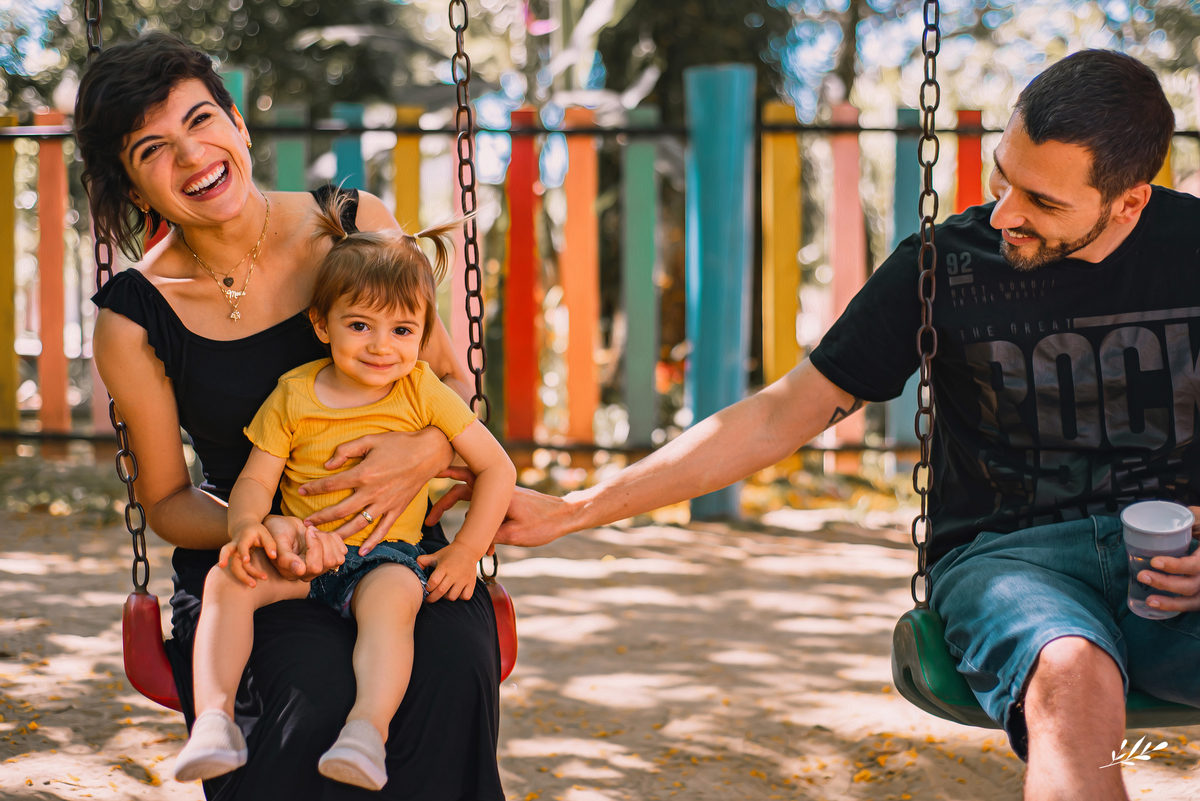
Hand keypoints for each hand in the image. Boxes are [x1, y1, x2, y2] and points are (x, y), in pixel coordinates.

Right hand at [220, 523, 277, 586]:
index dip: (243, 552)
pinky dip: (243, 576)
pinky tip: (252, 582)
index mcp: (244, 537)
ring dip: (242, 575)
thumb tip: (273, 556)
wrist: (243, 526)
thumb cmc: (256, 531)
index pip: (242, 545)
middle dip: (224, 558)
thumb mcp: (265, 533)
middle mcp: (235, 545)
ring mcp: (233, 552)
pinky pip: (236, 568)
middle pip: (227, 551)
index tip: (246, 560)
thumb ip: (270, 544)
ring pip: (233, 565)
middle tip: (222, 566)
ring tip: (253, 585)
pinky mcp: (234, 559)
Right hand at [264, 515, 346, 580]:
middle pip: (329, 562)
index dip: (315, 547)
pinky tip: (321, 534)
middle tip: (309, 530)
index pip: (315, 567)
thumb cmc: (275, 532)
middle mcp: (308, 573)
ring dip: (328, 539)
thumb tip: (299, 570)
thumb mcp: (276, 541)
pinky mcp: (329, 557)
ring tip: (314, 532)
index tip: (307, 531)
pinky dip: (334, 538)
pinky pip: (342, 551)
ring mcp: (320, 567)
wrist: (282, 526)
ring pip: (338, 558)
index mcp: (293, 572)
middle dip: (322, 540)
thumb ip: (285, 557)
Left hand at [299, 428, 453, 548]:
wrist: (428, 452)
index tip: (301, 490)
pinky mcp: (397, 509)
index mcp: (364, 474)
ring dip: (340, 533)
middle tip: (306, 525)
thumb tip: (327, 465)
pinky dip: (372, 542)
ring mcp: (385, 503)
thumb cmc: (399, 443)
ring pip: (358, 524)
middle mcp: (372, 492)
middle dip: (320, 518)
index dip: (313, 488)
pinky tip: (361, 552)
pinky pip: (383, 529)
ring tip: (325, 539)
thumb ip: (346, 450)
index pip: (331, 485)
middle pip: (340, 510)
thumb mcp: (370, 440)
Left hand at [416, 542, 480, 601]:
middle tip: (429, 599)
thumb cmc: (450, 554)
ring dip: (446, 597)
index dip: (427, 588)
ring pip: (452, 596)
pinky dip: (460, 597)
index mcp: (444, 567)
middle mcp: (454, 574)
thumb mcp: (436, 555)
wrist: (468, 549)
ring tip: (443, 593)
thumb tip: (414, 566)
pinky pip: (465, 596)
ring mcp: (463, 579)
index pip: (433, 582)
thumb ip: (423, 561)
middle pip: (441, 591)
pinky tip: (456, 592)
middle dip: (432, 598)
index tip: (425, 590)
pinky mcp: (471, 582)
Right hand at [426, 466, 576, 548]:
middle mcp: (497, 491)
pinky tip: (490, 547)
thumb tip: (471, 541)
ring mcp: (502, 496)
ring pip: (475, 504)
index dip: (442, 492)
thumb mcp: (513, 535)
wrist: (566, 516)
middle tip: (430, 519)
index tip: (429, 495)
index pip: (461, 487)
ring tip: (474, 547)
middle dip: (445, 504)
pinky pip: (488, 511)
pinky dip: (484, 525)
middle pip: (462, 492)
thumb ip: (489, 536)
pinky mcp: (507, 503)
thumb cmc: (543, 523)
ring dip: (470, 523)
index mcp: (496, 494)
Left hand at [1140, 507, 1199, 611]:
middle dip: (1166, 583)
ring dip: (1170, 603)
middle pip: (1191, 585)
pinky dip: (1175, 607)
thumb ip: (1194, 517)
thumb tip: (1173, 513)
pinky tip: (1155, 606)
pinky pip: (1191, 606)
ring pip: (1193, 601)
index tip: (1154, 561)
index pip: (1194, 565)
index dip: (1175, 566)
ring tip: (1149, 601)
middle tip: (1143, 575)